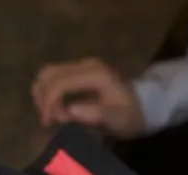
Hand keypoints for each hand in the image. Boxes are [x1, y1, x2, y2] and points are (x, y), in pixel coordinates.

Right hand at [31, 58, 146, 139]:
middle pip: (49, 74)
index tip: (49, 123)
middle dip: (43, 99)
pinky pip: (53, 76)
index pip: (60, 83)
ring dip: (42, 94)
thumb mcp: (118, 119)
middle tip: (50, 121)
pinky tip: (54, 108)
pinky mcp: (78, 70)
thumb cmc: (131, 114)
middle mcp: (86, 64)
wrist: (144, 104)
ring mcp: (81, 65)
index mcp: (95, 74)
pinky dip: (47, 91)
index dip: (49, 103)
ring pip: (47, 73)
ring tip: (51, 115)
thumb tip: (69, 111)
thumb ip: (95, 114)